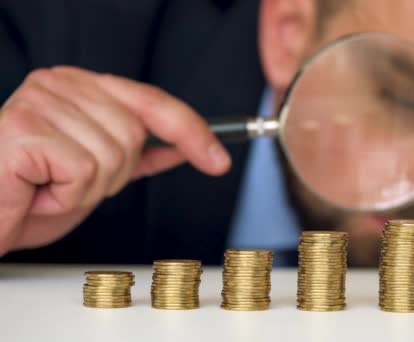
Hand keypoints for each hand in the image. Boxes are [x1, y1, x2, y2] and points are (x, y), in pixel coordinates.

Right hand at [0, 66, 230, 254]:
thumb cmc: (30, 194)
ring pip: (114, 156)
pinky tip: (38, 189)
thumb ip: (138, 153)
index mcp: (80, 86)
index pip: (151, 101)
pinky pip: (84, 171)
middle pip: (135, 135)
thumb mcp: (98, 173)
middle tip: (69, 181)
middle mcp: (60, 83)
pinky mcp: (24, 128)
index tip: (217, 159)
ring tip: (51, 186)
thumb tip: (184, 145)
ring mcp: (40, 101)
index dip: (190, 130)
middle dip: (113, 175)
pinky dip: (66, 196)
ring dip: (88, 189)